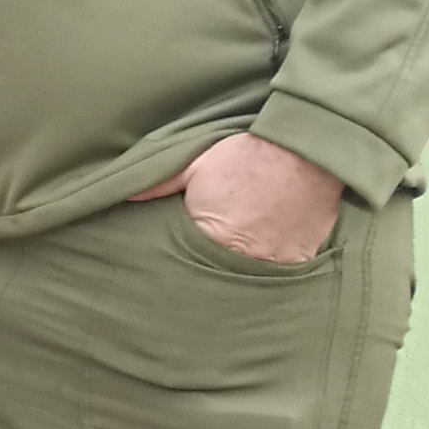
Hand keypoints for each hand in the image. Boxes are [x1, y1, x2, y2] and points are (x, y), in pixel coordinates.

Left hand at [132, 131, 343, 264]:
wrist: (301, 150)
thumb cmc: (245, 156)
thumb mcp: (195, 165)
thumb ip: (159, 185)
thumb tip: (125, 196)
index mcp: (212, 238)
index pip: (191, 264)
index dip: (187, 262)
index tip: (184, 260)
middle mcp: (244, 257)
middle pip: (222, 275)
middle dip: (214, 271)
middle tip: (211, 264)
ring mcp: (276, 262)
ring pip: (253, 278)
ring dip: (246, 269)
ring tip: (241, 258)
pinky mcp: (302, 259)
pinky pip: (284, 274)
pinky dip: (275, 266)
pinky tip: (269, 251)